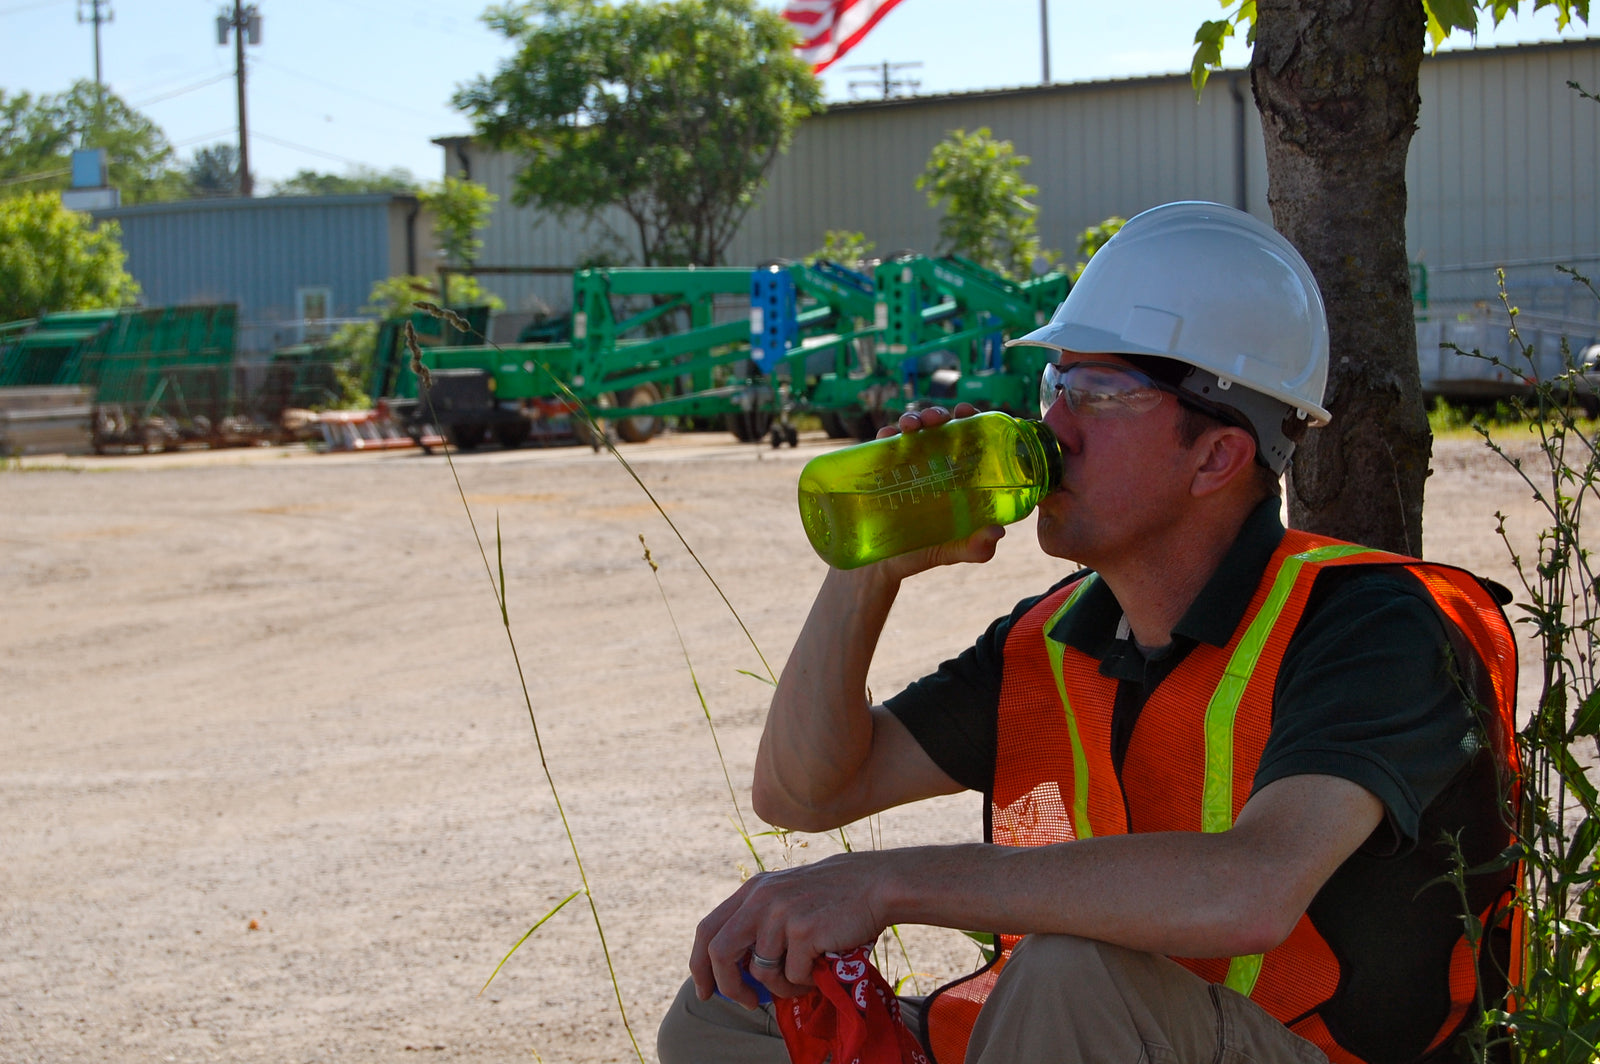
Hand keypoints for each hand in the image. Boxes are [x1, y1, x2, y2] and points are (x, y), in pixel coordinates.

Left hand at [689, 853, 888, 1008]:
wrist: (873, 884)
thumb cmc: (831, 897)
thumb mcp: (785, 897)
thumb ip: (758, 922)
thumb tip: (734, 971)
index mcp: (752, 891)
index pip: (707, 930)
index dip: (699, 965)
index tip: (705, 990)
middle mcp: (760, 900)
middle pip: (720, 952)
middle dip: (728, 986)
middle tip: (746, 1002)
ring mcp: (781, 914)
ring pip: (762, 972)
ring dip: (782, 986)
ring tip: (804, 976)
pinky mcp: (804, 931)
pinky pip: (793, 976)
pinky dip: (805, 982)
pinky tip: (821, 968)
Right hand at [867, 403, 1004, 578]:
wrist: (877, 567)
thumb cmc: (920, 554)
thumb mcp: (952, 551)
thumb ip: (975, 547)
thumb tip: (997, 532)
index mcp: (954, 475)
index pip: (965, 437)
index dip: (968, 418)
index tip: (967, 411)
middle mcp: (929, 464)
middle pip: (936, 428)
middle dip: (937, 413)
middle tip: (938, 419)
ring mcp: (903, 465)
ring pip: (909, 431)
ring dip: (911, 419)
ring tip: (911, 426)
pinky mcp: (879, 471)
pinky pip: (881, 446)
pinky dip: (885, 435)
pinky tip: (888, 435)